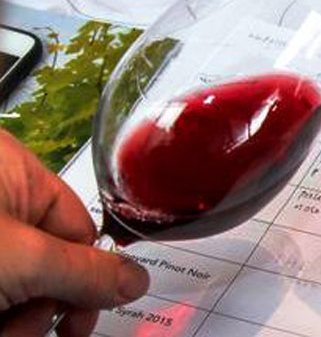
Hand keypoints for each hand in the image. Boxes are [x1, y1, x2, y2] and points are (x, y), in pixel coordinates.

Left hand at [0, 130, 148, 335]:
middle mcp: (0, 198)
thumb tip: (136, 280)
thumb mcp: (23, 258)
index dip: (84, 274)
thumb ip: (86, 271)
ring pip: (23, 285)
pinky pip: (3, 294)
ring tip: (3, 331)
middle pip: (52, 259)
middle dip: (47, 303)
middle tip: (32, 324)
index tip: (84, 313)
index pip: (79, 226)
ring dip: (22, 319)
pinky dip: (2, 320)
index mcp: (16, 171)